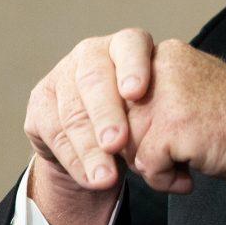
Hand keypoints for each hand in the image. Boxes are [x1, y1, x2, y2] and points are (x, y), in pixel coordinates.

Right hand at [23, 28, 154, 224]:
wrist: (100, 140)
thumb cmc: (141, 119)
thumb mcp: (157, 117)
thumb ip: (168, 130)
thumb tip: (185, 179)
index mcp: (126, 46)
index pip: (130, 45)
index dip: (133, 67)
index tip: (136, 93)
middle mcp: (91, 54)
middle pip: (95, 80)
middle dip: (106, 114)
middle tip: (117, 143)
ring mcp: (62, 75)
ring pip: (73, 112)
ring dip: (90, 149)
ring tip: (107, 178)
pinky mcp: (40, 102)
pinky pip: (55, 132)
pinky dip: (75, 160)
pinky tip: (91, 178)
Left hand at [127, 39, 225, 200]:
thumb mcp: (193, 88)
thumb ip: (157, 92)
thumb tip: (119, 115)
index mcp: (166, 54)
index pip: (116, 90)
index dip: (122, 122)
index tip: (129, 140)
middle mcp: (161, 66)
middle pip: (117, 117)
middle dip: (137, 146)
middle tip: (170, 156)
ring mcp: (165, 95)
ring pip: (126, 142)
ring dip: (151, 165)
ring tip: (183, 165)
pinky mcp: (172, 125)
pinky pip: (145, 164)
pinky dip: (164, 179)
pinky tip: (188, 177)